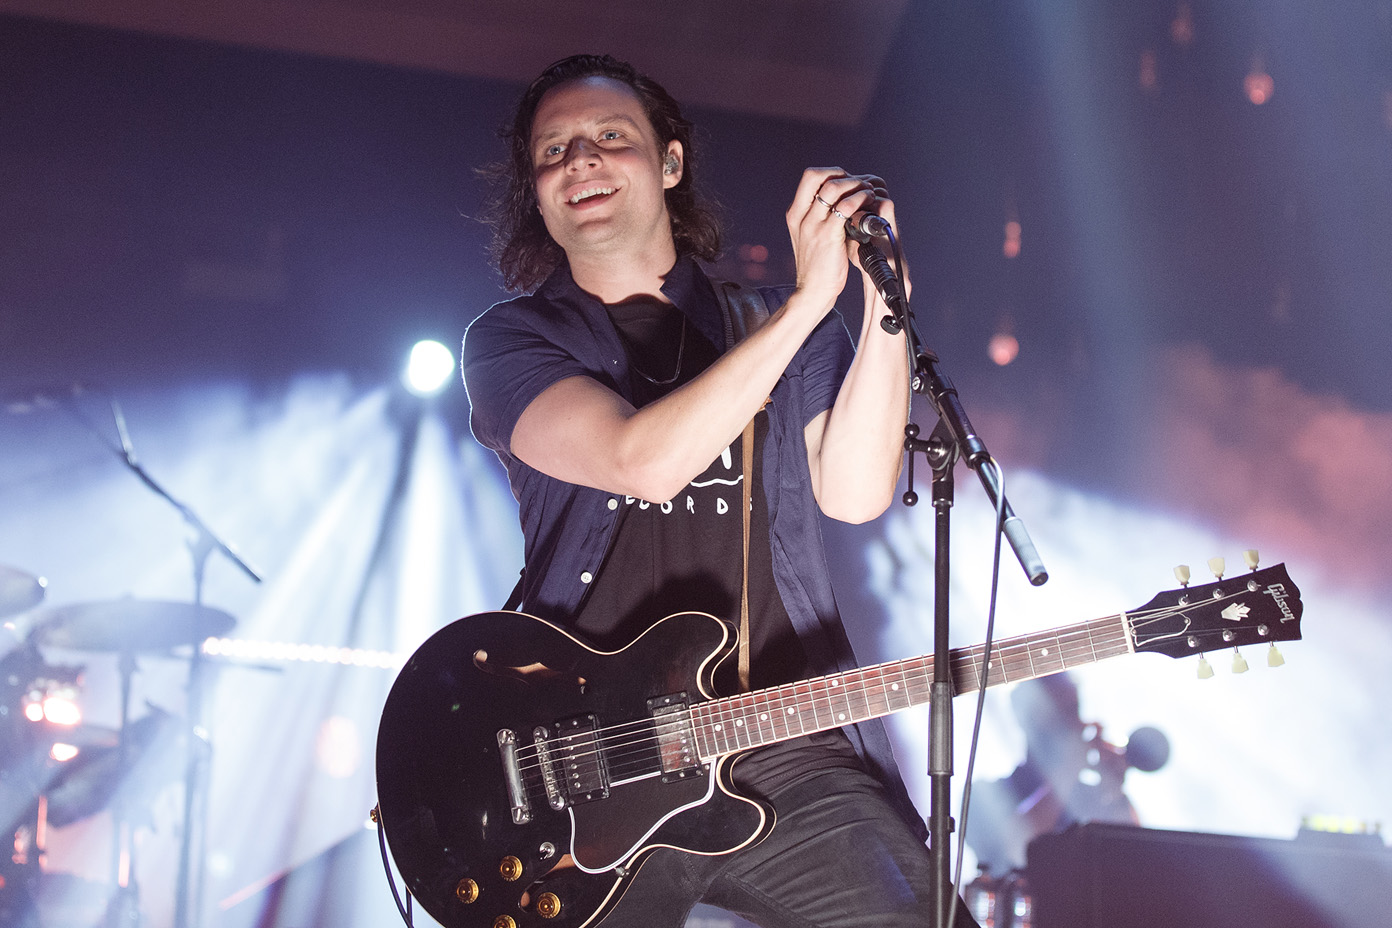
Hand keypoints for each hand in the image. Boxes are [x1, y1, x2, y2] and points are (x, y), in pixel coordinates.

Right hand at [785, 168, 885, 306]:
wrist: (813, 291)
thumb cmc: (817, 267)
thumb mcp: (810, 237)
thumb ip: (819, 218)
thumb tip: (841, 200)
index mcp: (795, 214)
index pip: (809, 178)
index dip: (830, 173)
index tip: (847, 181)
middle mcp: (801, 216)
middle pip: (816, 175)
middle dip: (841, 174)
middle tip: (857, 183)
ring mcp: (813, 225)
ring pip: (832, 188)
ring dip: (853, 184)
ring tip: (867, 191)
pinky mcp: (828, 235)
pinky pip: (845, 207)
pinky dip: (859, 199)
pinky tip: (867, 203)